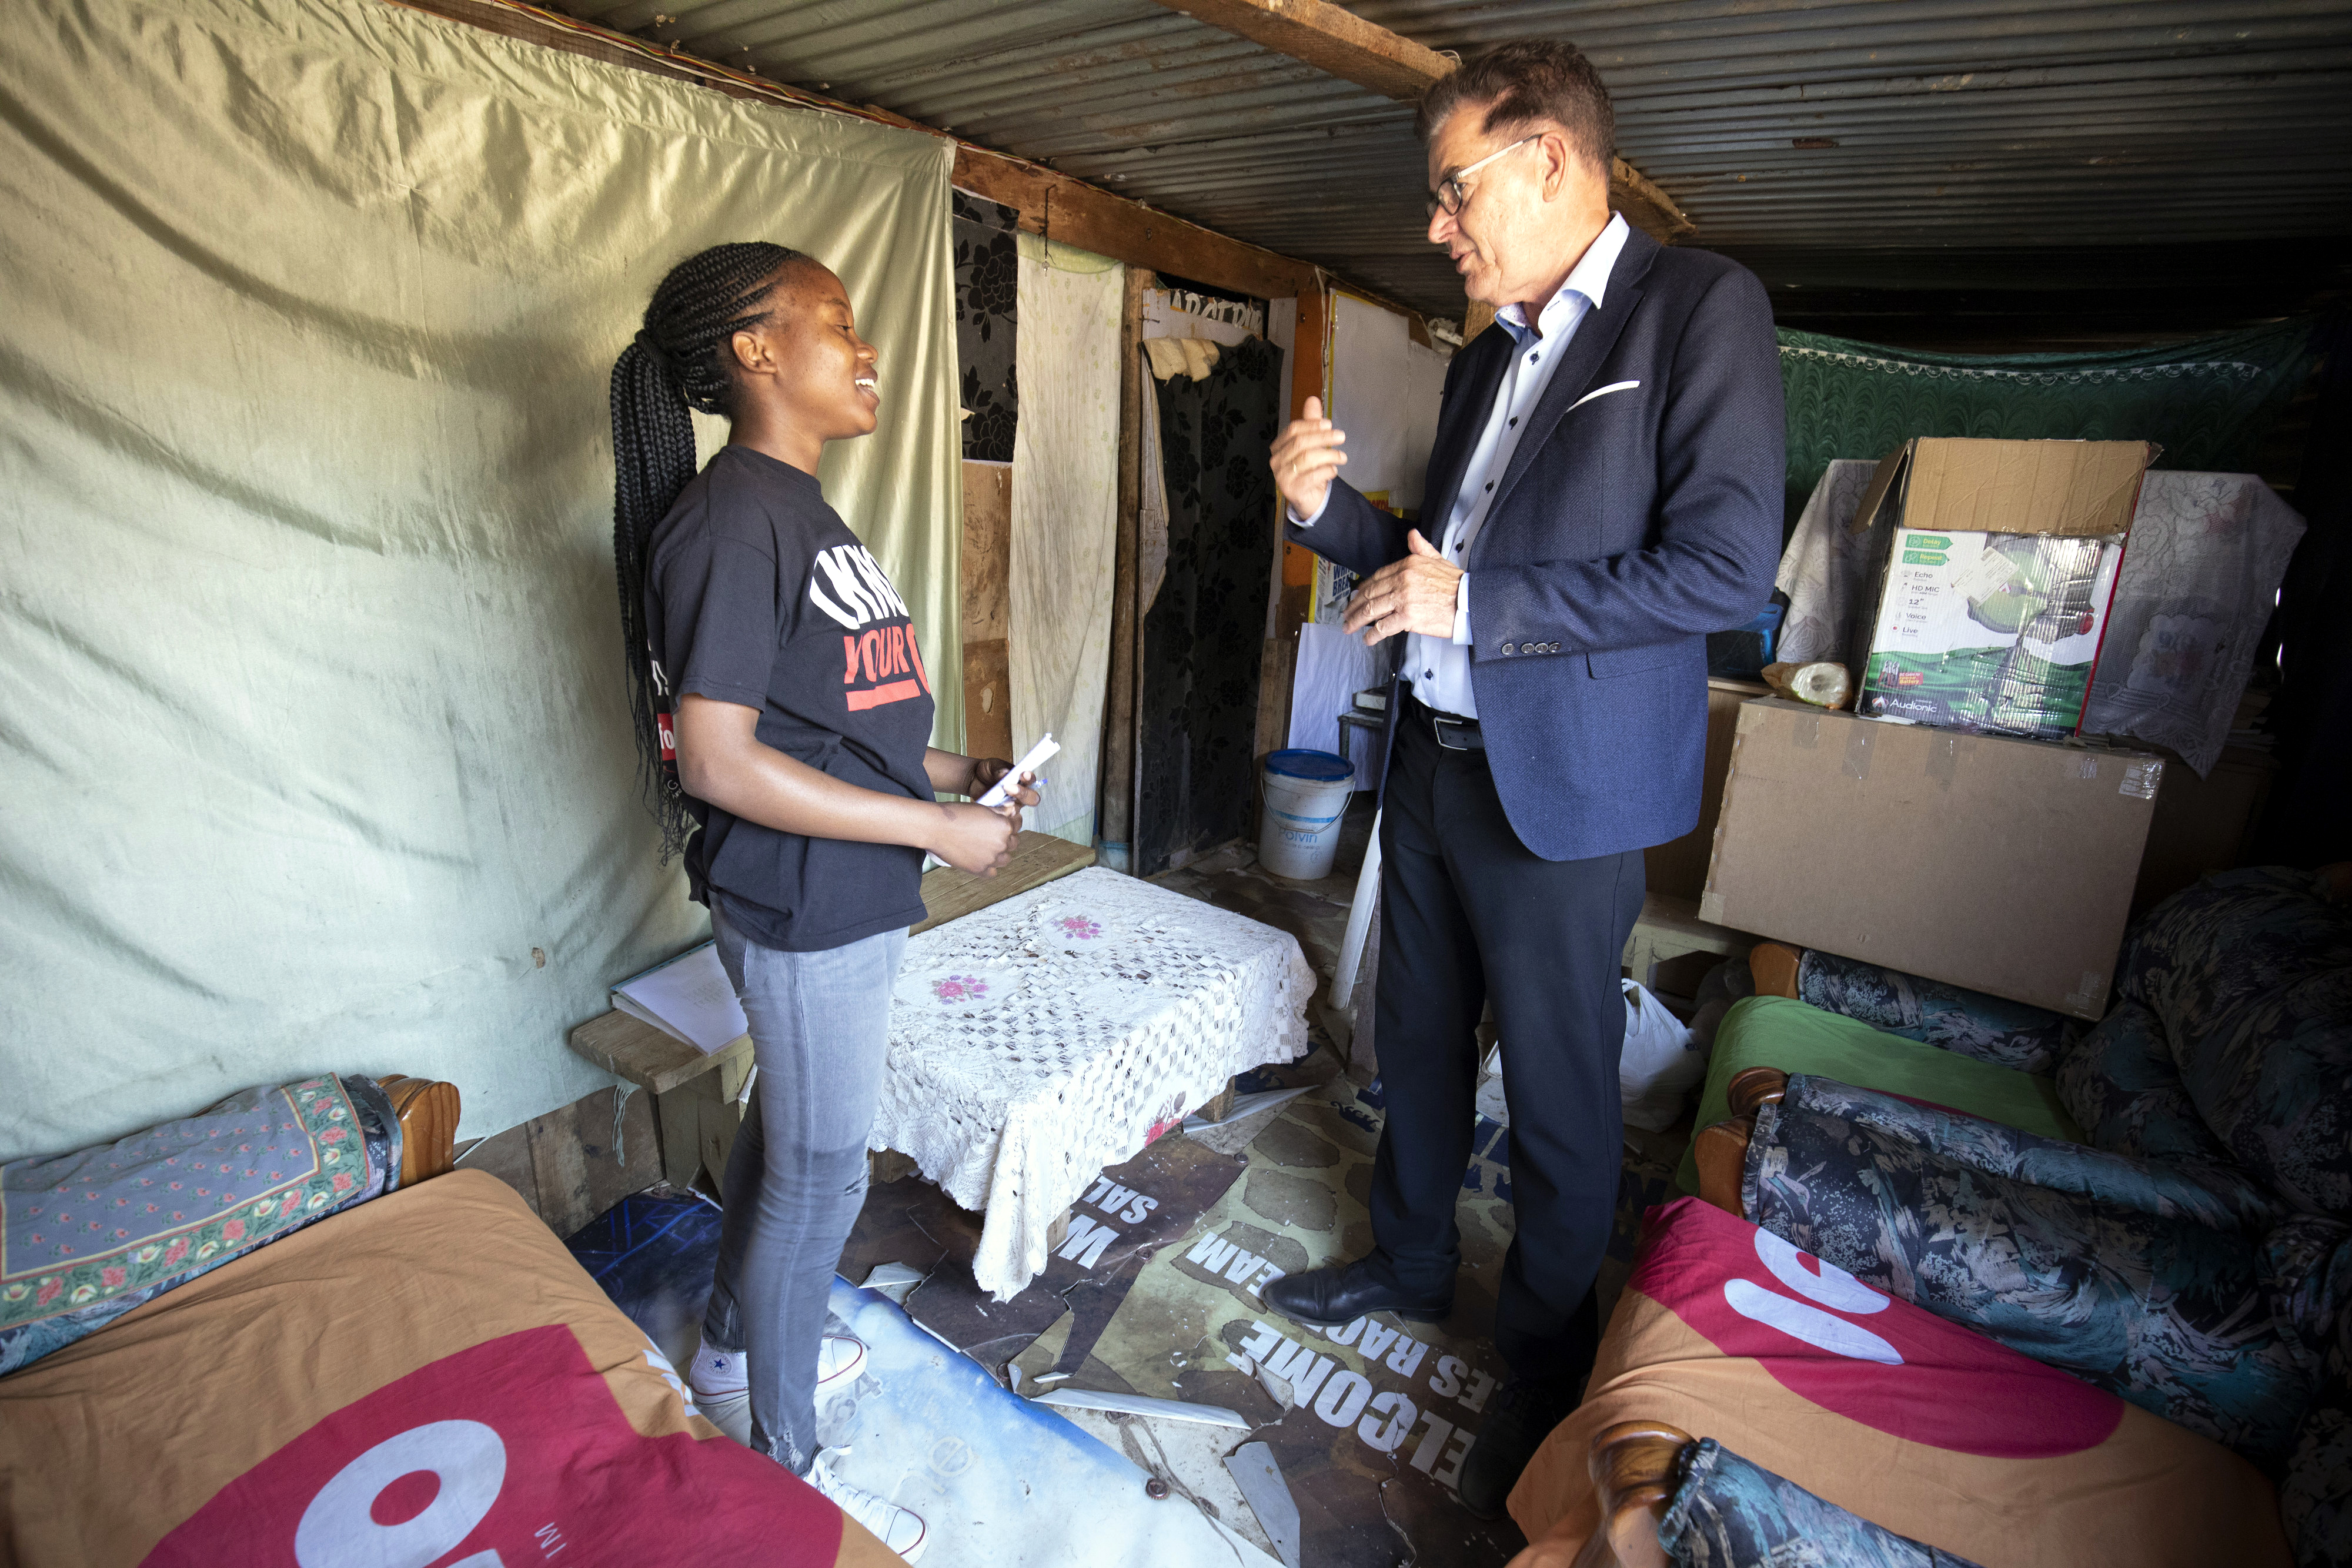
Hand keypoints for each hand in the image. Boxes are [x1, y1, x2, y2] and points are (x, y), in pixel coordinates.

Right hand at [929, 802, 1018, 876]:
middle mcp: (1001, 843)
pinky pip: (992, 872)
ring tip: (988, 848)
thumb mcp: (982, 807)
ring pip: (1005, 859)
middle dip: (1006, 838)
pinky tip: (982, 860)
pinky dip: (989, 867)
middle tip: (994, 835)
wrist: (936, 828)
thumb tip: (1013, 810)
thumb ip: (1000, 810)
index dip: (1013, 822)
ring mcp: (991, 858)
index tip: (1008, 822)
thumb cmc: (956, 814)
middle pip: (1013, 843)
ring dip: (1000, 854)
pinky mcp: (980, 870)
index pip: (1017, 825)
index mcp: (1004, 826)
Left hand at [966, 758, 1041, 810]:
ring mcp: (1011, 805)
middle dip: (1023, 794)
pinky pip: (1005, 818)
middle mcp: (1020, 794)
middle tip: (1008, 787)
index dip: (1029, 779)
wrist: (973, 779)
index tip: (1023, 774)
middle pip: (1032, 799)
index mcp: (1021, 780)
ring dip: (1011, 806)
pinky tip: (991, 808)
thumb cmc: (987, 771)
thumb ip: (999, 769)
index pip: (1031, 781)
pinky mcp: (1001, 813)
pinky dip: (999, 814)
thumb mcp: (992, 765)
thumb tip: (1005, 773)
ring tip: (1000, 800)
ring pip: (1020, 810)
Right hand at [1270, 395, 1346, 518]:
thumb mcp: (1312, 444)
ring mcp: (1282, 477)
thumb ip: (1311, 423)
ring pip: (1307, 459)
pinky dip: (1326, 471)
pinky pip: (1312, 477)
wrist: (1308, 498)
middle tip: (1342, 436)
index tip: (1330, 424)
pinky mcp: (1291, 491)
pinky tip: (1334, 471)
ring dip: (1329, 455)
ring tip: (1342, 457)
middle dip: (1323, 437)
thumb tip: (1313, 399)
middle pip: (1300, 443)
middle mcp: (1276, 461)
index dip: (1312, 425)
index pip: (1294, 430)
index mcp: (1279, 446)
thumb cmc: (1309, 469)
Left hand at [1341, 529, 1462, 645]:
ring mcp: (1403, 599)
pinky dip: (1373, 635)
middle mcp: (1402, 580)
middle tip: (1347, 614)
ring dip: (1357, 620)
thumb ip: (1422, 548)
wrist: (1469, 601)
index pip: (1377, 577)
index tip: (1356, 595)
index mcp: (1407, 565)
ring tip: (1350, 627)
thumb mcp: (1438, 559)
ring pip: (1372, 610)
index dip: (1364, 588)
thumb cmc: (1456, 584)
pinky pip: (1383, 627)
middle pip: (1370, 594)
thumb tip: (1412, 535)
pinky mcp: (1408, 617)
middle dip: (1354, 606)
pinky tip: (1368, 639)